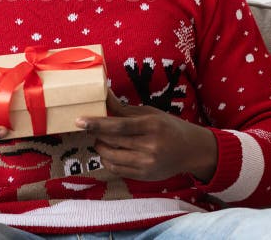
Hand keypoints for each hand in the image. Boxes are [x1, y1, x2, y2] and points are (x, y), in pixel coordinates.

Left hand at [76, 91, 216, 182]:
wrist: (192, 151)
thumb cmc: (168, 127)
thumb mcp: (150, 113)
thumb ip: (124, 109)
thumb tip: (104, 95)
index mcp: (151, 126)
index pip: (118, 126)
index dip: (97, 123)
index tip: (79, 121)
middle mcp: (150, 146)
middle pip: (112, 141)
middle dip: (96, 133)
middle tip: (89, 126)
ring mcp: (147, 164)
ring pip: (110, 157)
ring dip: (100, 147)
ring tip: (100, 139)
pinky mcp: (144, 176)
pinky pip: (116, 169)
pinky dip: (107, 160)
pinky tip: (109, 152)